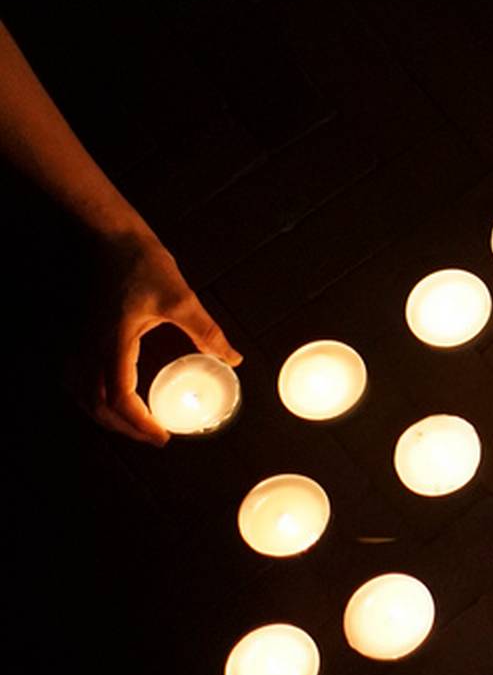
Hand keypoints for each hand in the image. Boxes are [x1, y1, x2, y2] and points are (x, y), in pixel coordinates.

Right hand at [74, 231, 236, 444]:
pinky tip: (106, 397)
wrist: (112, 238)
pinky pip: (75, 376)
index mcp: (114, 343)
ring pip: (81, 393)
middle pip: (96, 405)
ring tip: (133, 424)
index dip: (138, 423)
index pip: (119, 398)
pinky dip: (89, 396)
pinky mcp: (82, 334)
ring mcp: (82, 341)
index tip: (162, 437)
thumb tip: (234, 358)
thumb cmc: (144, 264)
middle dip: (124, 427)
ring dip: (104, 415)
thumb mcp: (182, 298)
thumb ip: (206, 331)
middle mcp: (91, 348)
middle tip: (153, 437)